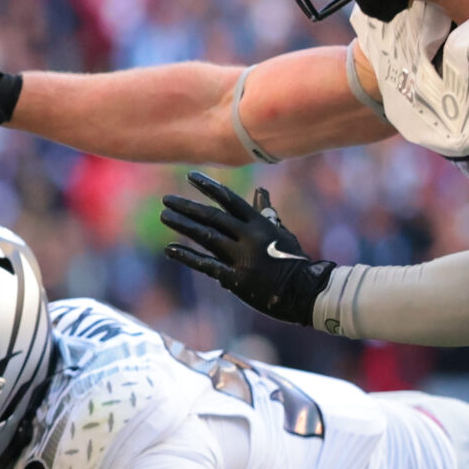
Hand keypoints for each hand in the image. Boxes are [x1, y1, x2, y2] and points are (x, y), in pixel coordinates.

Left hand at [160, 174, 337, 328]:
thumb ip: (265, 212)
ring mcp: (242, 257)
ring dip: (183, 225)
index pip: (230, 199)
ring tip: (165, 216)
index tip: (190, 176)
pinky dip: (187, 256)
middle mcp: (249, 236)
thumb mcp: (280, 232)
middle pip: (213, 217)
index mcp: (260, 223)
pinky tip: (170, 248)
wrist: (304, 292)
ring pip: (206, 236)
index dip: (209, 187)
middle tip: (166, 199)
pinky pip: (206, 264)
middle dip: (188, 207)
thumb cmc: (291, 260)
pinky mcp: (235, 278)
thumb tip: (260, 190)